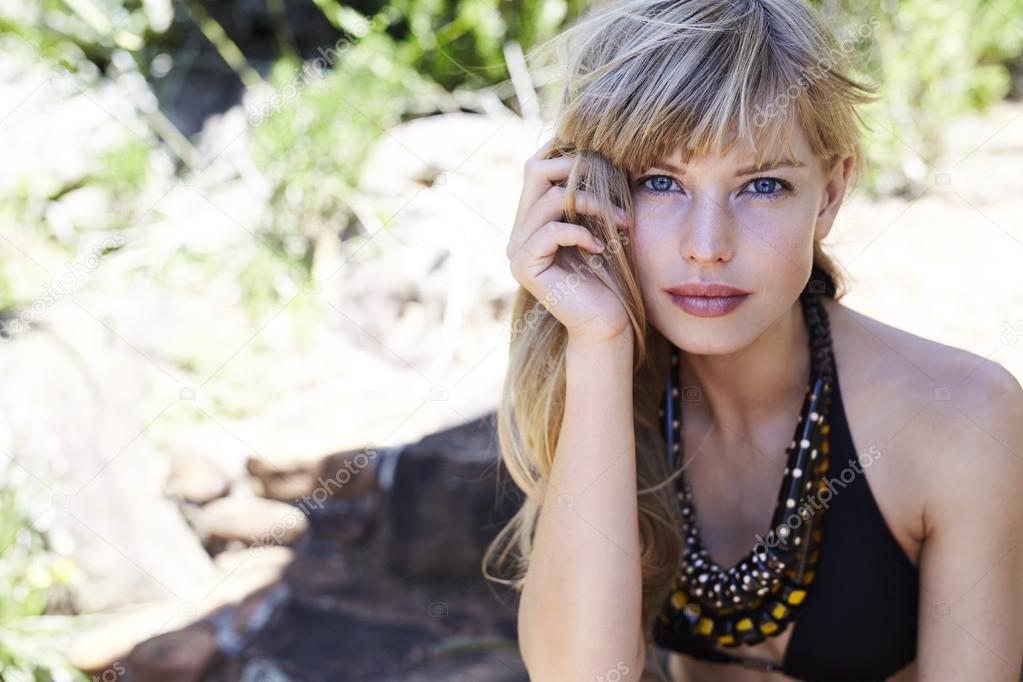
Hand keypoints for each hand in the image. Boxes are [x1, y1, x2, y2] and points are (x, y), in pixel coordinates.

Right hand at [506, 138, 632, 345]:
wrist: (606, 323)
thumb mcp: (600, 222)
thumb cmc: (610, 275)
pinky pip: (552, 231)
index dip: (565, 149)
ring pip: (551, 200)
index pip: (537, 164)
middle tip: (614, 181)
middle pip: (534, 170)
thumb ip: (590, 191)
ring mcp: (517, 249)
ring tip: (622, 221)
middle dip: (578, 168)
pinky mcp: (524, 267)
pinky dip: (582, 233)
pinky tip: (601, 248)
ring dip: (594, 204)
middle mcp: (518, 230)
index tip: (604, 153)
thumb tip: (599, 145)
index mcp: (533, 217)